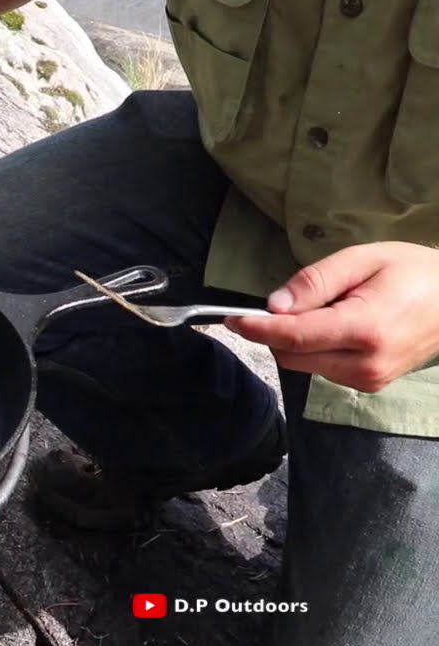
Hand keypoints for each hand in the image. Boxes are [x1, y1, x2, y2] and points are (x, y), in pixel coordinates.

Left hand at [224, 241, 438, 392]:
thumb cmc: (414, 271)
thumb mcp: (363, 260)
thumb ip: (315, 281)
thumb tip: (273, 305)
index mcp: (364, 329)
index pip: (292, 337)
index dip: (256, 328)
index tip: (231, 319)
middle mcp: (364, 364)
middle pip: (291, 355)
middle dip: (274, 332)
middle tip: (287, 302)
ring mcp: (368, 380)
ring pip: (303, 365)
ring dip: (295, 340)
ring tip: (326, 309)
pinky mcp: (369, 385)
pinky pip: (322, 368)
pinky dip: (314, 349)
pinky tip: (336, 326)